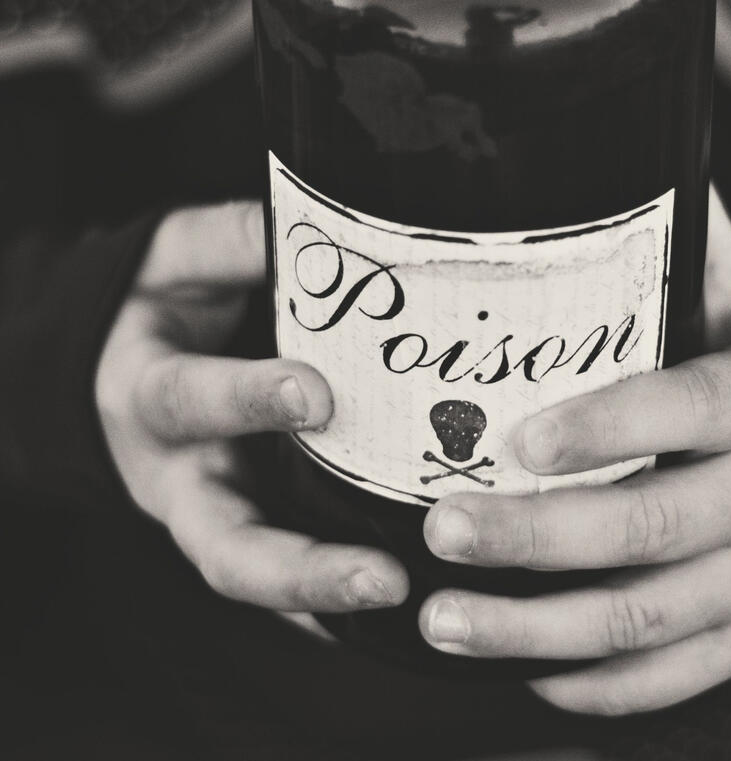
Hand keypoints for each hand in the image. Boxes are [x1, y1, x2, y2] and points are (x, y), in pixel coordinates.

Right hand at [96, 202, 408, 621]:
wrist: (130, 368)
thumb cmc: (166, 309)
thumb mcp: (180, 262)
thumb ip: (235, 241)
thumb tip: (320, 221)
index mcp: (152, 395)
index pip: (188, 399)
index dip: (246, 399)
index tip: (316, 394)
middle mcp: (181, 474)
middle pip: (222, 541)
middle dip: (297, 565)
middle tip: (381, 576)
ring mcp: (214, 515)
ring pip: (259, 577)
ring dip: (329, 599)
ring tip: (407, 604)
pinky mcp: (249, 530)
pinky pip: (287, 588)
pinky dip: (334, 612)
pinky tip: (402, 614)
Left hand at [418, 188, 730, 714]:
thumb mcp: (726, 303)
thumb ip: (661, 250)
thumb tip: (579, 159)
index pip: (687, 408)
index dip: (603, 427)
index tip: (513, 440)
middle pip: (648, 527)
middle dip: (533, 537)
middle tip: (440, 530)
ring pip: (642, 618)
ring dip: (532, 627)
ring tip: (442, 617)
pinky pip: (669, 674)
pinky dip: (589, 679)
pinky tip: (517, 664)